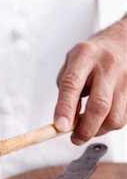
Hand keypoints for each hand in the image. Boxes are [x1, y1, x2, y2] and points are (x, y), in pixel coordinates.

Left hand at [54, 16, 126, 144]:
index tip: (59, 127)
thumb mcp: (72, 63)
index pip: (72, 85)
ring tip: (88, 129)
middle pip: (99, 105)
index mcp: (85, 55)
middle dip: (85, 129)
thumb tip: (67, 120)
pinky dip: (111, 125)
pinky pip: (125, 117)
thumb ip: (66, 89)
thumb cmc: (93, 55)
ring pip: (115, 116)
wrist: (124, 40)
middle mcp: (108, 65)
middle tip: (75, 138)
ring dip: (99, 130)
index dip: (64, 108)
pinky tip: (103, 120)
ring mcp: (126, 77)